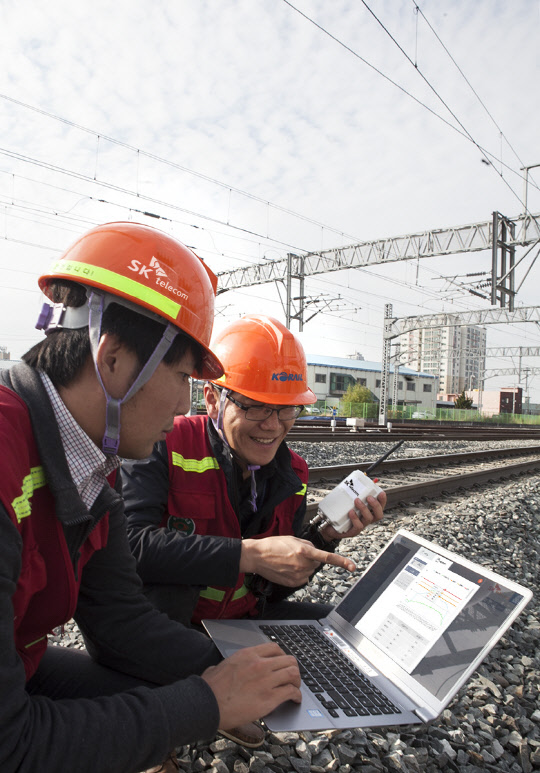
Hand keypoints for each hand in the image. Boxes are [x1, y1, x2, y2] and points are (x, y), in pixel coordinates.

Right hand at [201, 642, 300, 729]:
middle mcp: (259, 665)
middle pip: (288, 660)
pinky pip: (290, 692)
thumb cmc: (209, 689)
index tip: (283, 663)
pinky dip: (296, 695)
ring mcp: (265, 681)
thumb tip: (218, 670)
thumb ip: (226, 665)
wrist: (207, 705)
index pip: (274, 648)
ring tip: (296, 688)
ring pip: (292, 674)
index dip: (282, 656)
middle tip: (293, 677)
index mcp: (247, 655)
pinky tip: (295, 699)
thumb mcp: (218, 667)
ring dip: (297, 681)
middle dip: (293, 668)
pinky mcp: (268, 699)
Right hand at [240, 534, 355, 585]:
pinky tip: (287, 568)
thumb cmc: (273, 545)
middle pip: (317, 563)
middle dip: (310, 559)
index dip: (341, 562)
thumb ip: (308, 544)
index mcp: (303, 551)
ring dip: (304, 566)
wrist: (257, 556)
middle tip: (295, 554)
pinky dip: (298, 573)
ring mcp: (297, 575)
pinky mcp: (293, 583)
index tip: (352, 566)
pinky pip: (303, 578)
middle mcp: (302, 564)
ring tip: (289, 560)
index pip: (326, 557)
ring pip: (310, 571)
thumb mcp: (292, 539)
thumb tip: (316, 552)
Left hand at [320, 489, 386, 541]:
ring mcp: (361, 525)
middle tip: (369, 497)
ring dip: (364, 508)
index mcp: (368, 511)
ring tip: (356, 501)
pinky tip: (351, 512)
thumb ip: (351, 493)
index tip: (381, 493)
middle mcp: (366, 519)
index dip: (382, 500)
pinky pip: (358, 526)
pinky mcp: (353, 531)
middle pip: (378, 514)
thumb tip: (352, 480)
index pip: (380, 506)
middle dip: (375, 505)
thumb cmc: (340, 512)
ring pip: (368, 519)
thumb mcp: (346, 501)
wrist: (330, 525)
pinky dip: (355, 518)